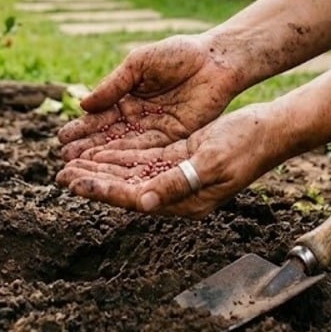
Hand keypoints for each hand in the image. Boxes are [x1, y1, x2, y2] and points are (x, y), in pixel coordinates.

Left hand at [56, 105, 285, 217]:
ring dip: (103, 170)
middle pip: (127, 189)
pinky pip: (145, 161)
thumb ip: (177, 182)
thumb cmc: (246, 145)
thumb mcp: (211, 162)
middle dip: (94, 182)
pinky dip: (122, 157)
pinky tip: (101, 152)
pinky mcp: (181, 159)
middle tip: (60, 176)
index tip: (75, 183)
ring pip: (132, 175)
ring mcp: (180, 177)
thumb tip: (144, 201)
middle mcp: (179, 194)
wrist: (270, 129)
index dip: (103, 191)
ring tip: (72, 165)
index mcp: (186, 201)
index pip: (134, 199)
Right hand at [57, 35, 240, 159]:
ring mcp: (154, 129)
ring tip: (81, 171)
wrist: (216, 60)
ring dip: (103, 161)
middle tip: (63, 163)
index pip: (99, 116)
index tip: (61, 140)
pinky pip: (148, 152)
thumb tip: (83, 104)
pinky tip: (112, 170)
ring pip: (124, 148)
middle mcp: (137, 116)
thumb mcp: (140, 63)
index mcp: (126, 95)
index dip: (81, 128)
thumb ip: (114, 84)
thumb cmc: (178, 54)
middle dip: (86, 150)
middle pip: (107, 137)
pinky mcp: (173, 138)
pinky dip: (129, 161)